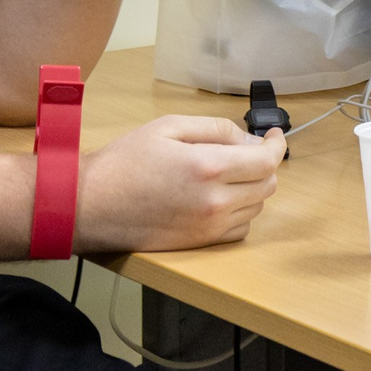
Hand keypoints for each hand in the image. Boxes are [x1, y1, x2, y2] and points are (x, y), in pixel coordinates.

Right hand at [77, 113, 286, 251]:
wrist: (92, 205)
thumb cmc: (125, 162)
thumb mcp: (168, 127)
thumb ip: (215, 129)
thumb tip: (248, 139)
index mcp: (208, 167)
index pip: (267, 161)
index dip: (278, 146)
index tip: (276, 136)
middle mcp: (215, 201)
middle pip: (267, 185)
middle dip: (266, 164)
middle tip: (249, 150)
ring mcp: (209, 226)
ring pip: (257, 207)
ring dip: (253, 187)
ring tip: (230, 172)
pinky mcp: (201, 242)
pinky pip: (240, 229)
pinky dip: (241, 211)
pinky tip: (222, 197)